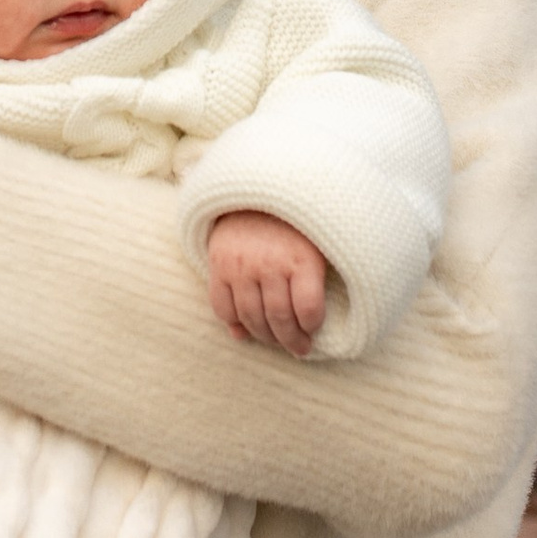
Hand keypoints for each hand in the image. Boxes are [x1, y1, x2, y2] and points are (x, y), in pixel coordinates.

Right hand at [207, 209, 327, 358]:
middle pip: (280, 319)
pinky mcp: (218, 266)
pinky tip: (245, 330)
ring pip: (251, 318)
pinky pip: (222, 307)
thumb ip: (319, 277)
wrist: (253, 188)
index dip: (314, 326)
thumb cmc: (293, 221)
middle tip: (299, 348)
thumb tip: (313, 322)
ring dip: (265, 337)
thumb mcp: (317, 240)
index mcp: (301, 257)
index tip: (315, 329)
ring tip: (275, 340)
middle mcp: (270, 263)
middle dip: (292, 341)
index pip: (309, 309)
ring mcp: (241, 266)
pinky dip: (234, 324)